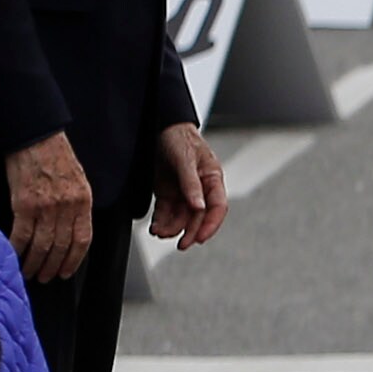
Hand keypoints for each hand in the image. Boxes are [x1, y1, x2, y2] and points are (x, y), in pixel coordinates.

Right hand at [4, 132, 93, 281]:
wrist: (35, 137)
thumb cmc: (55, 156)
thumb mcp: (78, 180)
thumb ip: (76, 205)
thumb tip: (71, 228)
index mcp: (83, 201)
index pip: (83, 239)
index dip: (74, 259)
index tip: (66, 272)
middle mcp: (67, 207)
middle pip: (61, 246)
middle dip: (53, 266)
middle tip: (45, 278)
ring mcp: (46, 207)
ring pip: (42, 245)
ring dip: (35, 263)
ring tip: (28, 273)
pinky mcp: (24, 204)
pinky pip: (21, 235)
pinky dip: (16, 249)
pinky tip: (13, 257)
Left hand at [149, 121, 226, 247]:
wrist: (159, 126)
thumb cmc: (178, 137)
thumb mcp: (185, 159)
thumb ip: (191, 184)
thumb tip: (199, 207)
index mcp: (212, 178)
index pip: (217, 206)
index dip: (211, 224)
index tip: (200, 238)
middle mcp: (200, 187)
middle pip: (199, 216)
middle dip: (190, 231)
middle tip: (181, 245)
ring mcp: (183, 190)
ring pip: (182, 217)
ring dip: (172, 227)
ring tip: (160, 233)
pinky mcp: (168, 191)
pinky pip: (167, 212)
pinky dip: (161, 221)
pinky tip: (155, 228)